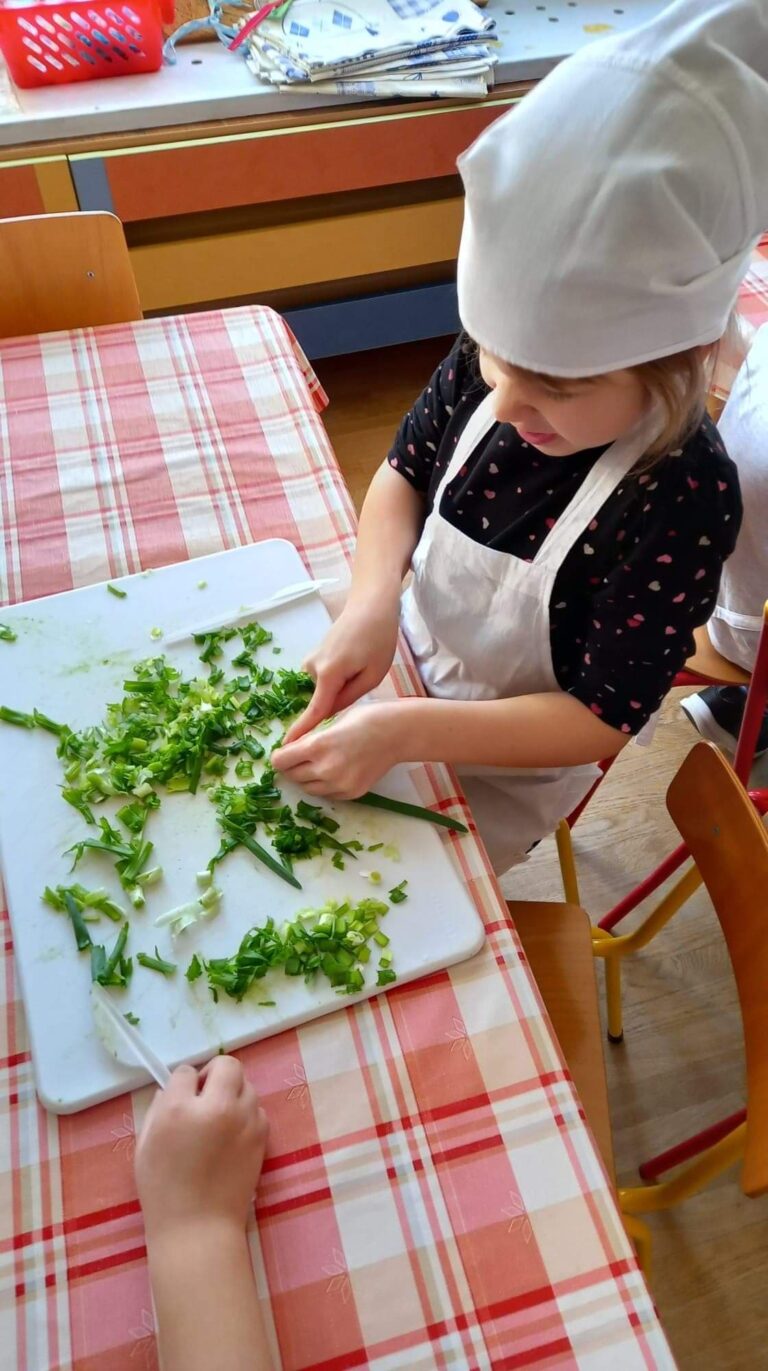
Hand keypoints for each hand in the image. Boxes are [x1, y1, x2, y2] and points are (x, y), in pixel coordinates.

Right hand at [135, 1057, 267, 1241]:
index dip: (182, 1084)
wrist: (198, 1228)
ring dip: (233, 1094)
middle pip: (227, 1065)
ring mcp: (244, 1121)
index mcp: (180, 1108)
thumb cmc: (162, 1190)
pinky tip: (232, 1136)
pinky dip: (246, 1114)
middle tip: (204, 1097)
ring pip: (247, 1085)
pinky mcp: (262, 1136)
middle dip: (214, 1074)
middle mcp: (217, 1107)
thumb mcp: (145, 1146)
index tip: (180, 1099)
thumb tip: (170, 1089)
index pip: (186, 1071)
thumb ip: (157, 1109)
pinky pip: (257, 1109)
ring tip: (219, 1119)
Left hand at [273, 702, 403, 799]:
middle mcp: (326, 769)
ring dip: (306, 777)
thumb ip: (308, 736)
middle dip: (291, 767)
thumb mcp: (331, 719)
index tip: (284, 752)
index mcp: (318, 746)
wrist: (398, 733)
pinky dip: (324, 785)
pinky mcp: (351, 793)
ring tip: (318, 762)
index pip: (280, 761)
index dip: (280, 756)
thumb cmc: (366, 717)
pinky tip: (334, 769)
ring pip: (307, 788)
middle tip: (300, 756)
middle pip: (292, 776)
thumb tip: (289, 747)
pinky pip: (326, 794)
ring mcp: (339, 785)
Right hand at [282, 594, 398, 744]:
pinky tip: (353, 658)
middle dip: (342, 698)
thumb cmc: (378, 638)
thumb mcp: (372, 675)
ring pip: (325, 688)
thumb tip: (330, 714)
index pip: (314, 711)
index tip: (287, 749)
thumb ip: (349, 698)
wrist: (370, 605)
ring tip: (362, 662)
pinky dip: (337, 677)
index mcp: (330, 673)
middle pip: (323, 699)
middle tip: (365, 674)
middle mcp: (312, 667)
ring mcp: (310, 660)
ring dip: (342, 685)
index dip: (301, 732)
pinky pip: (324, 678)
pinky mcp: (313, 656)